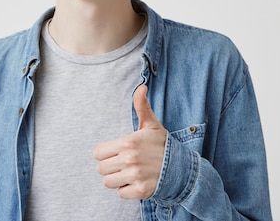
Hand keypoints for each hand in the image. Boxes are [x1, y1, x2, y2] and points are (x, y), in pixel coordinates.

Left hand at [93, 85, 166, 199]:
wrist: (182, 167)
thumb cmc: (161, 145)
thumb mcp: (151, 125)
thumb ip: (141, 106)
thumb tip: (141, 87)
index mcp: (127, 142)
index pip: (97, 152)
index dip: (105, 153)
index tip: (117, 153)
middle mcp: (129, 159)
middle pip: (101, 168)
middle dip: (110, 167)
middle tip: (123, 164)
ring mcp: (135, 176)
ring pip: (108, 182)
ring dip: (117, 179)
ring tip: (130, 173)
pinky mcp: (140, 190)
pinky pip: (120, 193)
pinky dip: (127, 190)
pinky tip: (137, 182)